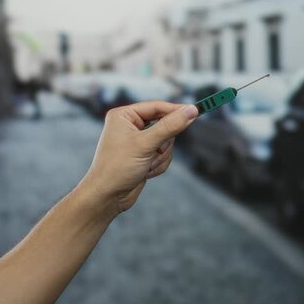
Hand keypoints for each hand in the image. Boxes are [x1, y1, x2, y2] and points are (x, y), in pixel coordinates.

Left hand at [79, 101, 197, 214]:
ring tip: (147, 165)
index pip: (157, 107)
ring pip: (166, 142)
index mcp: (124, 115)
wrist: (107, 196)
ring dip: (161, 156)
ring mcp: (137, 141)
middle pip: (164, 125)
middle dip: (163, 143)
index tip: (196, 112)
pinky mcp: (143, 155)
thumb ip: (170, 126)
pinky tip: (146, 172)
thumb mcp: (146, 144)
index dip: (176, 110)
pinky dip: (158, 164)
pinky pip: (163, 155)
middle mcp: (130, 126)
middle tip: (155, 151)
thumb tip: (191, 110)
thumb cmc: (118, 167)